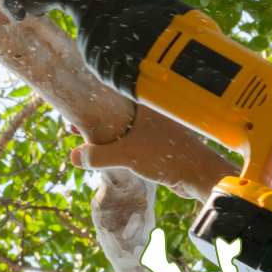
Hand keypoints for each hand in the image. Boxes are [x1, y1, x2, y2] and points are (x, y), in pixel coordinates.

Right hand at [69, 104, 237, 202]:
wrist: (197, 175)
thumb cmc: (168, 157)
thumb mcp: (127, 155)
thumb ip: (100, 155)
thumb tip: (75, 157)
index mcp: (143, 104)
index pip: (110, 96)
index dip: (90, 103)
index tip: (74, 112)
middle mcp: (149, 112)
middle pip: (113, 112)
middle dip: (94, 120)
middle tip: (74, 127)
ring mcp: (154, 128)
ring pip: (122, 127)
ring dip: (105, 134)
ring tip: (86, 142)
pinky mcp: (157, 144)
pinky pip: (130, 141)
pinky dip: (117, 145)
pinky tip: (108, 155)